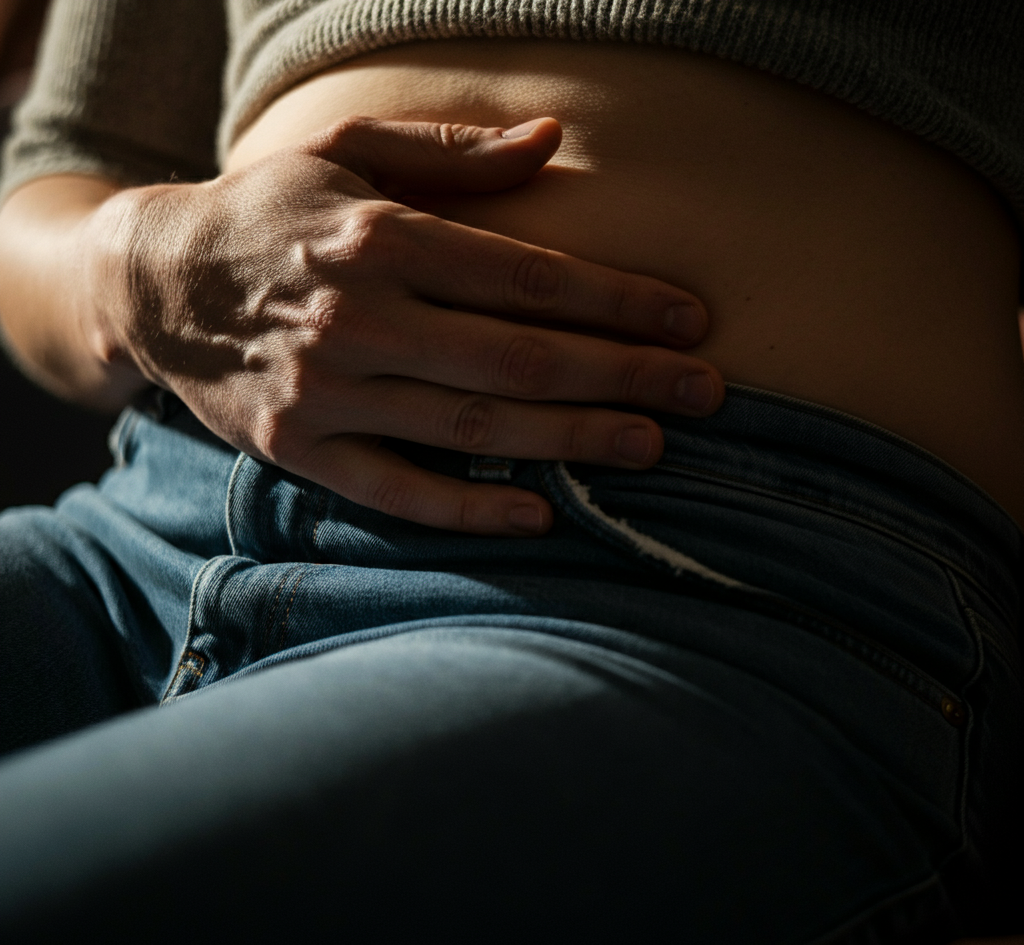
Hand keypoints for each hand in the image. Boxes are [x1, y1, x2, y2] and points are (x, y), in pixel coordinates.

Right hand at [82, 116, 722, 534]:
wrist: (154, 284)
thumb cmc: (267, 214)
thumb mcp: (344, 151)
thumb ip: (451, 153)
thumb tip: (554, 142)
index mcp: (379, 238)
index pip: (527, 275)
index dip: (618, 300)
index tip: (690, 321)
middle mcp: (357, 318)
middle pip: (518, 357)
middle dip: (622, 376)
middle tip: (705, 396)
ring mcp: (327, 393)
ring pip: (472, 425)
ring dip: (570, 439)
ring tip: (651, 447)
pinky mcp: (300, 450)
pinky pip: (398, 490)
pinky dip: (469, 507)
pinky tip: (539, 513)